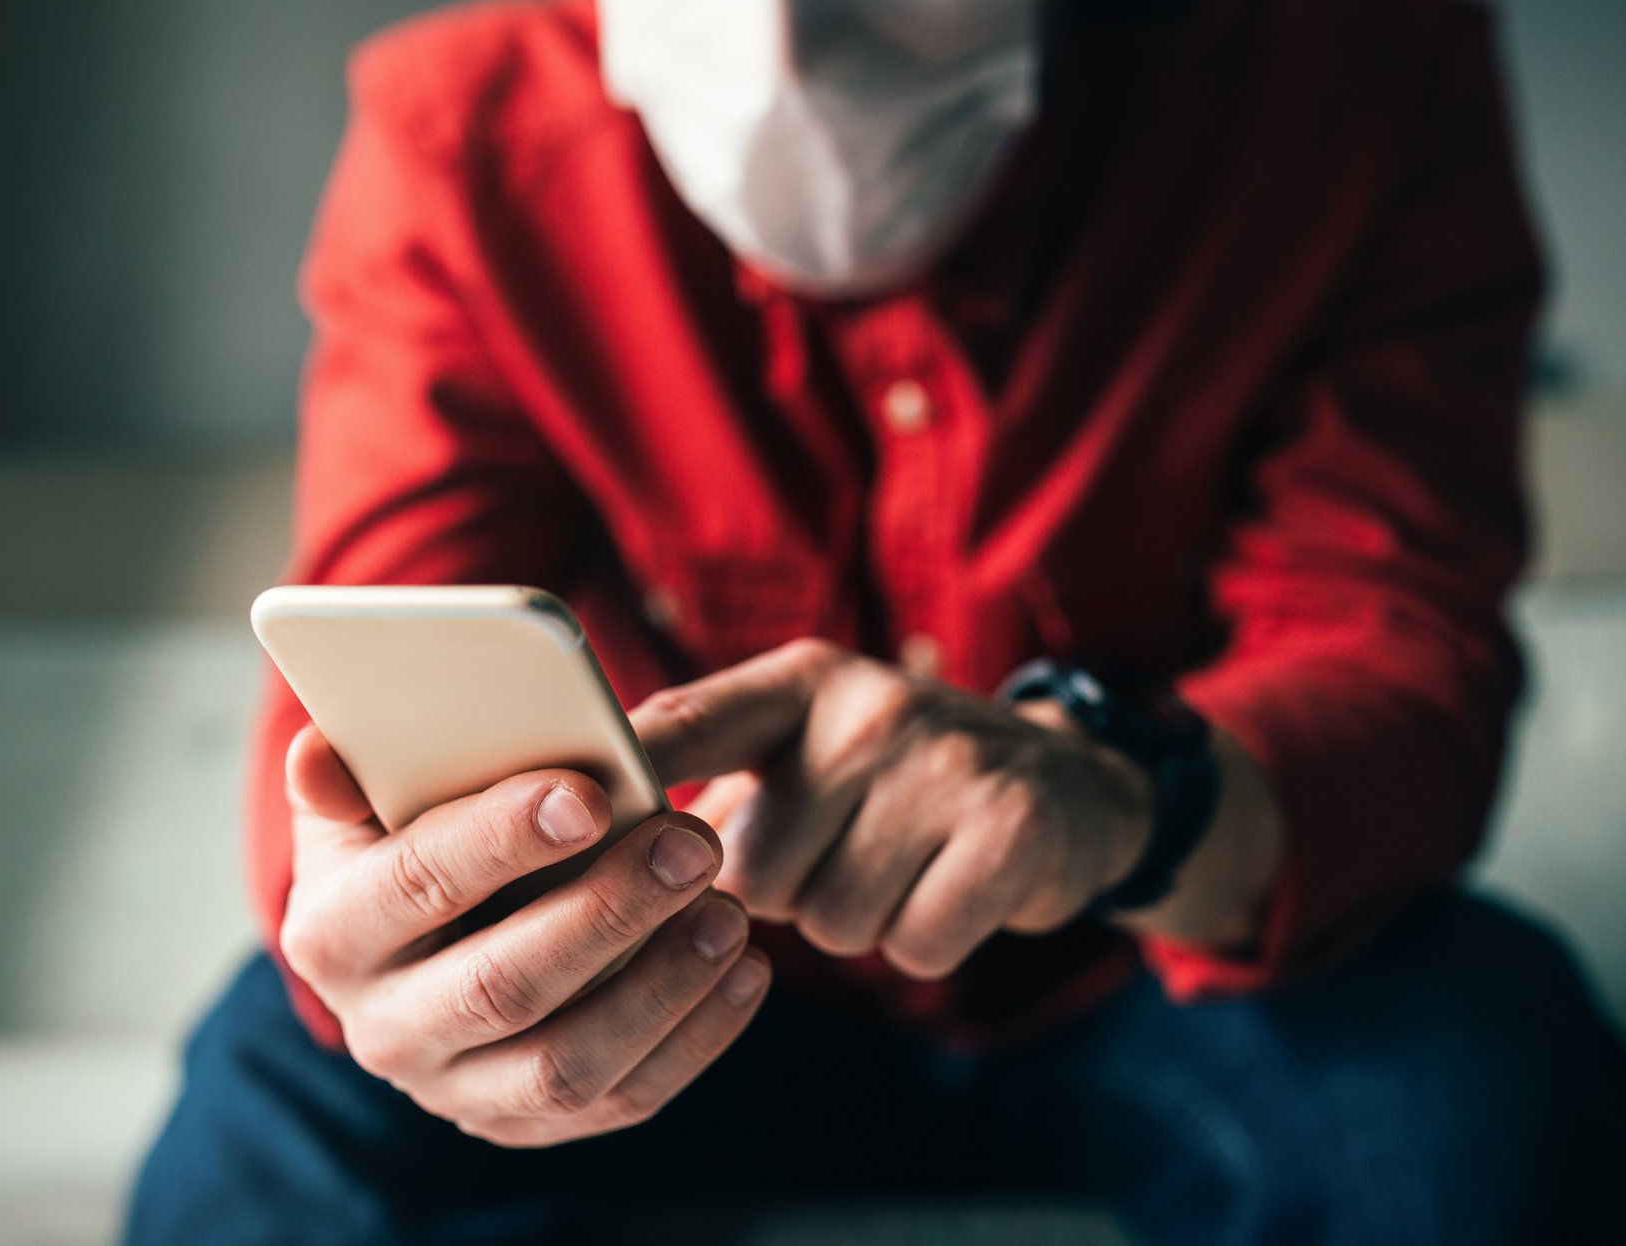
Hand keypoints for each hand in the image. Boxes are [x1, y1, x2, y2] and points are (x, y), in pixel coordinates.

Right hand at [278, 727, 770, 1146]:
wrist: (413, 951)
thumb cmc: (405, 841)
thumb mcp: (365, 800)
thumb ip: (351, 771)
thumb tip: (319, 746)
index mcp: (331, 933)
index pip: (415, 885)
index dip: (500, 838)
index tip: (590, 793)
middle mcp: (383, 1029)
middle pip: (501, 985)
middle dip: (608, 911)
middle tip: (693, 843)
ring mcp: (456, 1092)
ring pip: (567, 1063)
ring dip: (663, 986)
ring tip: (730, 911)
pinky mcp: (527, 1124)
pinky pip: (622, 1099)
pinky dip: (695, 1037)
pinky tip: (745, 970)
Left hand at [635, 638, 1154, 979]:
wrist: (1068, 786)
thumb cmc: (895, 781)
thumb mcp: (810, 741)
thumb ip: (712, 775)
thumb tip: (592, 849)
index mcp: (799, 679)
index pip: (686, 723)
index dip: (618, 774)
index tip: (556, 811)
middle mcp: (867, 706)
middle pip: (752, 870)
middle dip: (782, 892)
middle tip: (840, 849)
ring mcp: (945, 763)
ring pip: (829, 919)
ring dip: (856, 919)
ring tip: (899, 863)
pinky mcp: (1010, 829)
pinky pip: (912, 946)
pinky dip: (924, 941)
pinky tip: (950, 887)